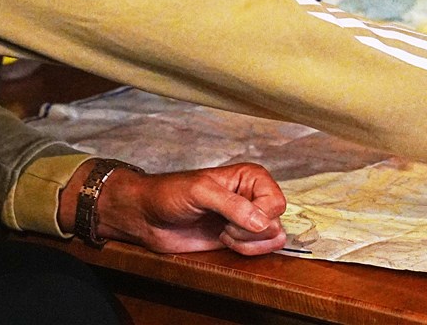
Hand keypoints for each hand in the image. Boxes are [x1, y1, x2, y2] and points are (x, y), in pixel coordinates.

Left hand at [66, 161, 287, 255]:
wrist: (149, 217)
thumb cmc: (170, 194)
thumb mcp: (201, 192)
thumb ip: (232, 206)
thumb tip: (262, 223)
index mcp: (250, 177)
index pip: (276, 201)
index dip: (259, 215)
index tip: (232, 216)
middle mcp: (253, 196)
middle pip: (276, 221)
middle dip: (250, 231)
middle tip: (224, 224)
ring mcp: (247, 219)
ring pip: (271, 238)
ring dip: (247, 242)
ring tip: (223, 232)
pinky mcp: (240, 238)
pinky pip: (260, 250)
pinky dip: (245, 250)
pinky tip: (224, 240)